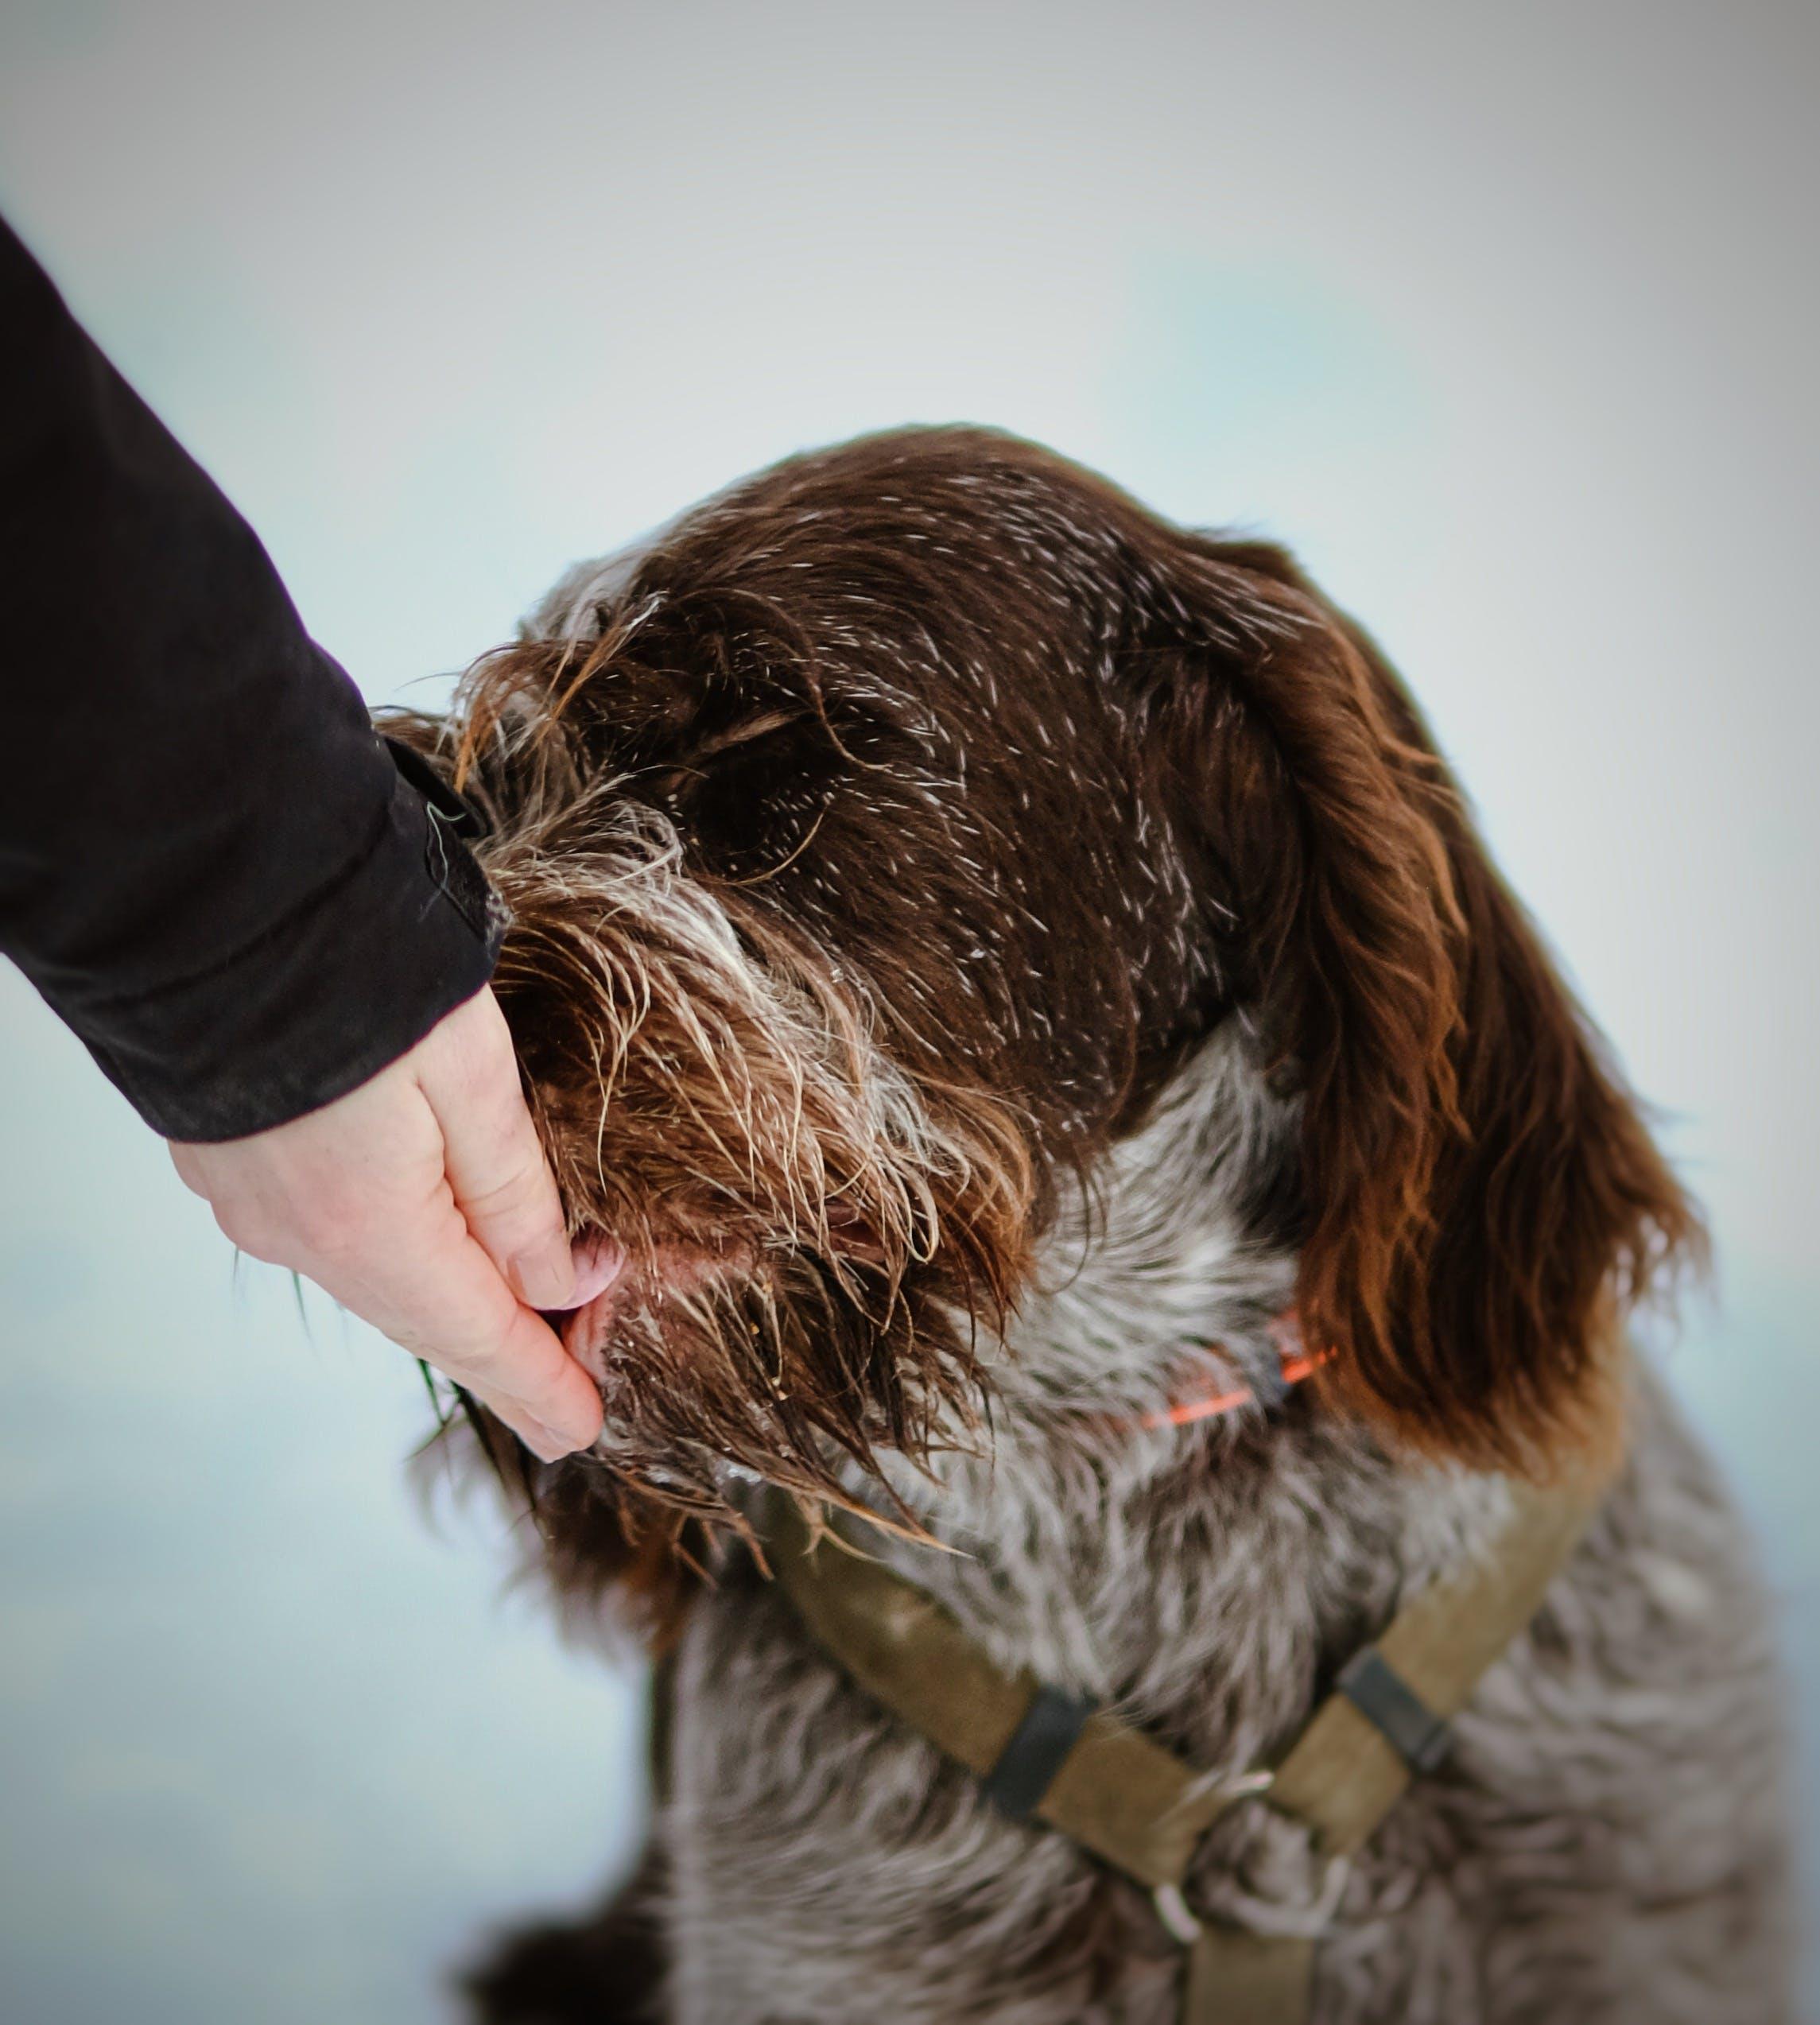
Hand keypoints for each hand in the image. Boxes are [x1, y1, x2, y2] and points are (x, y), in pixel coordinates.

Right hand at [169, 986, 611, 1459]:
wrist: (213, 903)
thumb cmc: (358, 974)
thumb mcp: (471, 1076)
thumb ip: (519, 1193)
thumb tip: (567, 1279)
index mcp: (373, 1230)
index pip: (479, 1338)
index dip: (542, 1385)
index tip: (587, 1426)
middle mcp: (304, 1239)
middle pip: (429, 1320)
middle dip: (506, 1350)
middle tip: (572, 1382)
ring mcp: (256, 1207)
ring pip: (381, 1279)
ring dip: (453, 1300)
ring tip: (523, 1318)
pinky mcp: (233, 1167)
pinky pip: (335, 1238)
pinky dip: (398, 1252)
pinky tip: (433, 1238)